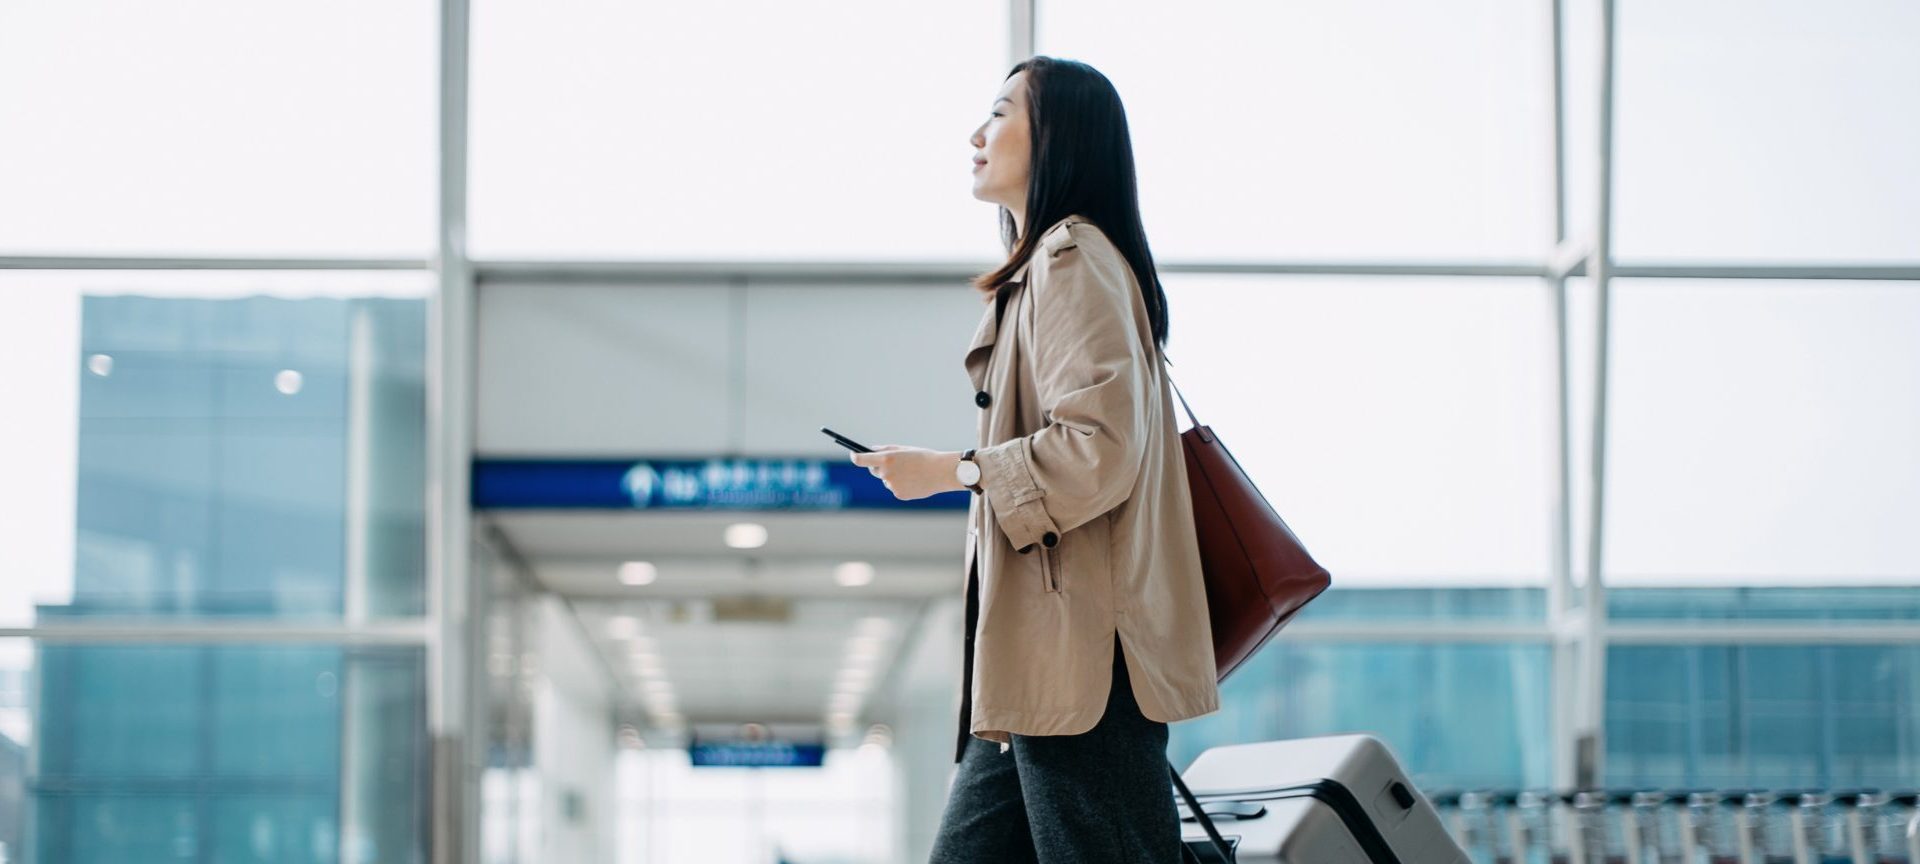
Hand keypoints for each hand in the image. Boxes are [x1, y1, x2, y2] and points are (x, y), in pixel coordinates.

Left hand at [848, 445, 963, 499]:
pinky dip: (901, 485)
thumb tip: (871, 450)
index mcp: (887, 459)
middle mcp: (886, 473)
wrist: (941, 472)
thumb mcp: (904, 449)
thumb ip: (886, 449)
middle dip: (879, 466)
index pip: (861, 459)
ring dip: (892, 476)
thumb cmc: (924, 457)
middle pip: (874, 470)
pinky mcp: (899, 495)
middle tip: (890, 462)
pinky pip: (895, 488)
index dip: (855, 457)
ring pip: (886, 480)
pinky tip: (913, 481)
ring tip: (910, 472)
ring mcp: (892, 485)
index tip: (853, 454)